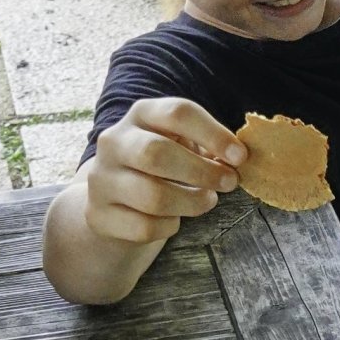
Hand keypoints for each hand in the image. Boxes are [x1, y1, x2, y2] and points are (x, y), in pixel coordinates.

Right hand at [85, 98, 246, 246]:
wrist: (113, 202)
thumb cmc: (161, 168)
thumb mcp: (182, 146)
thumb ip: (210, 148)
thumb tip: (240, 158)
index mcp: (141, 115)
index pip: (178, 112)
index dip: (214, 134)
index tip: (240, 157)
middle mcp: (115, 141)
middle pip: (157, 153)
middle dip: (202, 171)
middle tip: (229, 183)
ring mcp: (102, 179)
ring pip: (152, 196)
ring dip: (191, 202)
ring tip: (207, 201)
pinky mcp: (99, 214)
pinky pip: (144, 226)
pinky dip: (169, 227)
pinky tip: (174, 220)